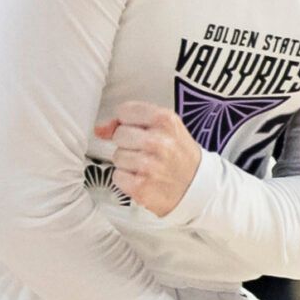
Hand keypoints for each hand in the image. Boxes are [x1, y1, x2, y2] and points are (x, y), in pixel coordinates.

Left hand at [97, 101, 202, 217]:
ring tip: (147, 166)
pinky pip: (117, 176)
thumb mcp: (165, 129)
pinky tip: (143, 179)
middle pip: (119, 135)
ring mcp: (149, 165)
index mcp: (165, 120)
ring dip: (128, 163)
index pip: (125, 111)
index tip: (140, 130)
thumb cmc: (180, 155)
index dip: (129, 122)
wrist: (199, 188)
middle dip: (128, 143)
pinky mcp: (141, 187)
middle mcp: (158, 141)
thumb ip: (132, 122)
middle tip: (147, 151)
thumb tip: (100, 128)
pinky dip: (127, 180)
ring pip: (117, 156)